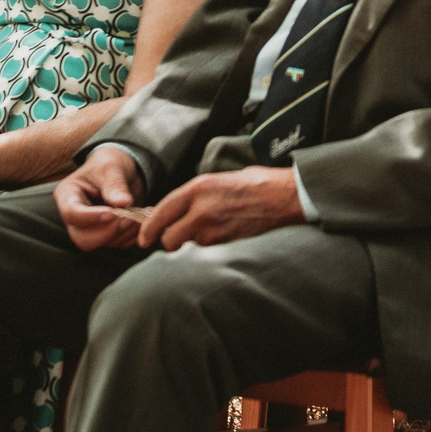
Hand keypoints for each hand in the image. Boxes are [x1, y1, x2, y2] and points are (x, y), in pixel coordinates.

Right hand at [55, 145, 149, 251]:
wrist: (122, 170)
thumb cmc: (110, 163)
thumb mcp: (112, 167)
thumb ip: (115, 185)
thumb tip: (123, 203)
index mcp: (68, 196)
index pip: (71, 214)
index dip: (91, 217)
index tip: (112, 213)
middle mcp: (75, 217)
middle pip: (83, 238)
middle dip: (109, 230)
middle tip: (130, 216)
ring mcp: (90, 229)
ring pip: (102, 244)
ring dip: (125, 232)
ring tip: (142, 213)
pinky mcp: (106, 235)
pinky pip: (118, 244)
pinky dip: (133, 235)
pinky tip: (143, 219)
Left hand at [140, 165, 303, 250]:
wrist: (285, 197)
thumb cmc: (259, 184)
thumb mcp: (222, 179)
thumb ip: (200, 194)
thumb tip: (184, 208)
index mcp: (199, 188)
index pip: (162, 212)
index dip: (149, 229)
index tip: (144, 238)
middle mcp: (201, 209)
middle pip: (169, 238)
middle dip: (171, 242)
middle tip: (177, 240)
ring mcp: (214, 229)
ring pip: (189, 247)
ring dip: (193, 246)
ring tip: (210, 235)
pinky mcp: (226, 244)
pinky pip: (208, 252)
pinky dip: (210, 250)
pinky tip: (223, 239)